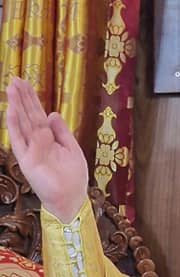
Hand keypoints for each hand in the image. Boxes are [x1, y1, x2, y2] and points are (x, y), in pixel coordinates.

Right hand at [5, 76, 87, 222]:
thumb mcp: (71, 148)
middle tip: (14, 78)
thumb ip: (62, 132)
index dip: (31, 99)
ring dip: (15, 106)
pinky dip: (15, 126)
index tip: (25, 83)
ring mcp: (30, 150)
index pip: (37, 114)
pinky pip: (19, 141)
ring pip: (21, 124)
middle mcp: (36, 142)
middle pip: (27, 115)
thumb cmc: (73, 177)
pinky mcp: (27, 161)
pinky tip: (11, 111)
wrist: (72, 198)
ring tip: (10, 88)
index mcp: (47, 138)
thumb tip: (52, 113)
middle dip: (21, 97)